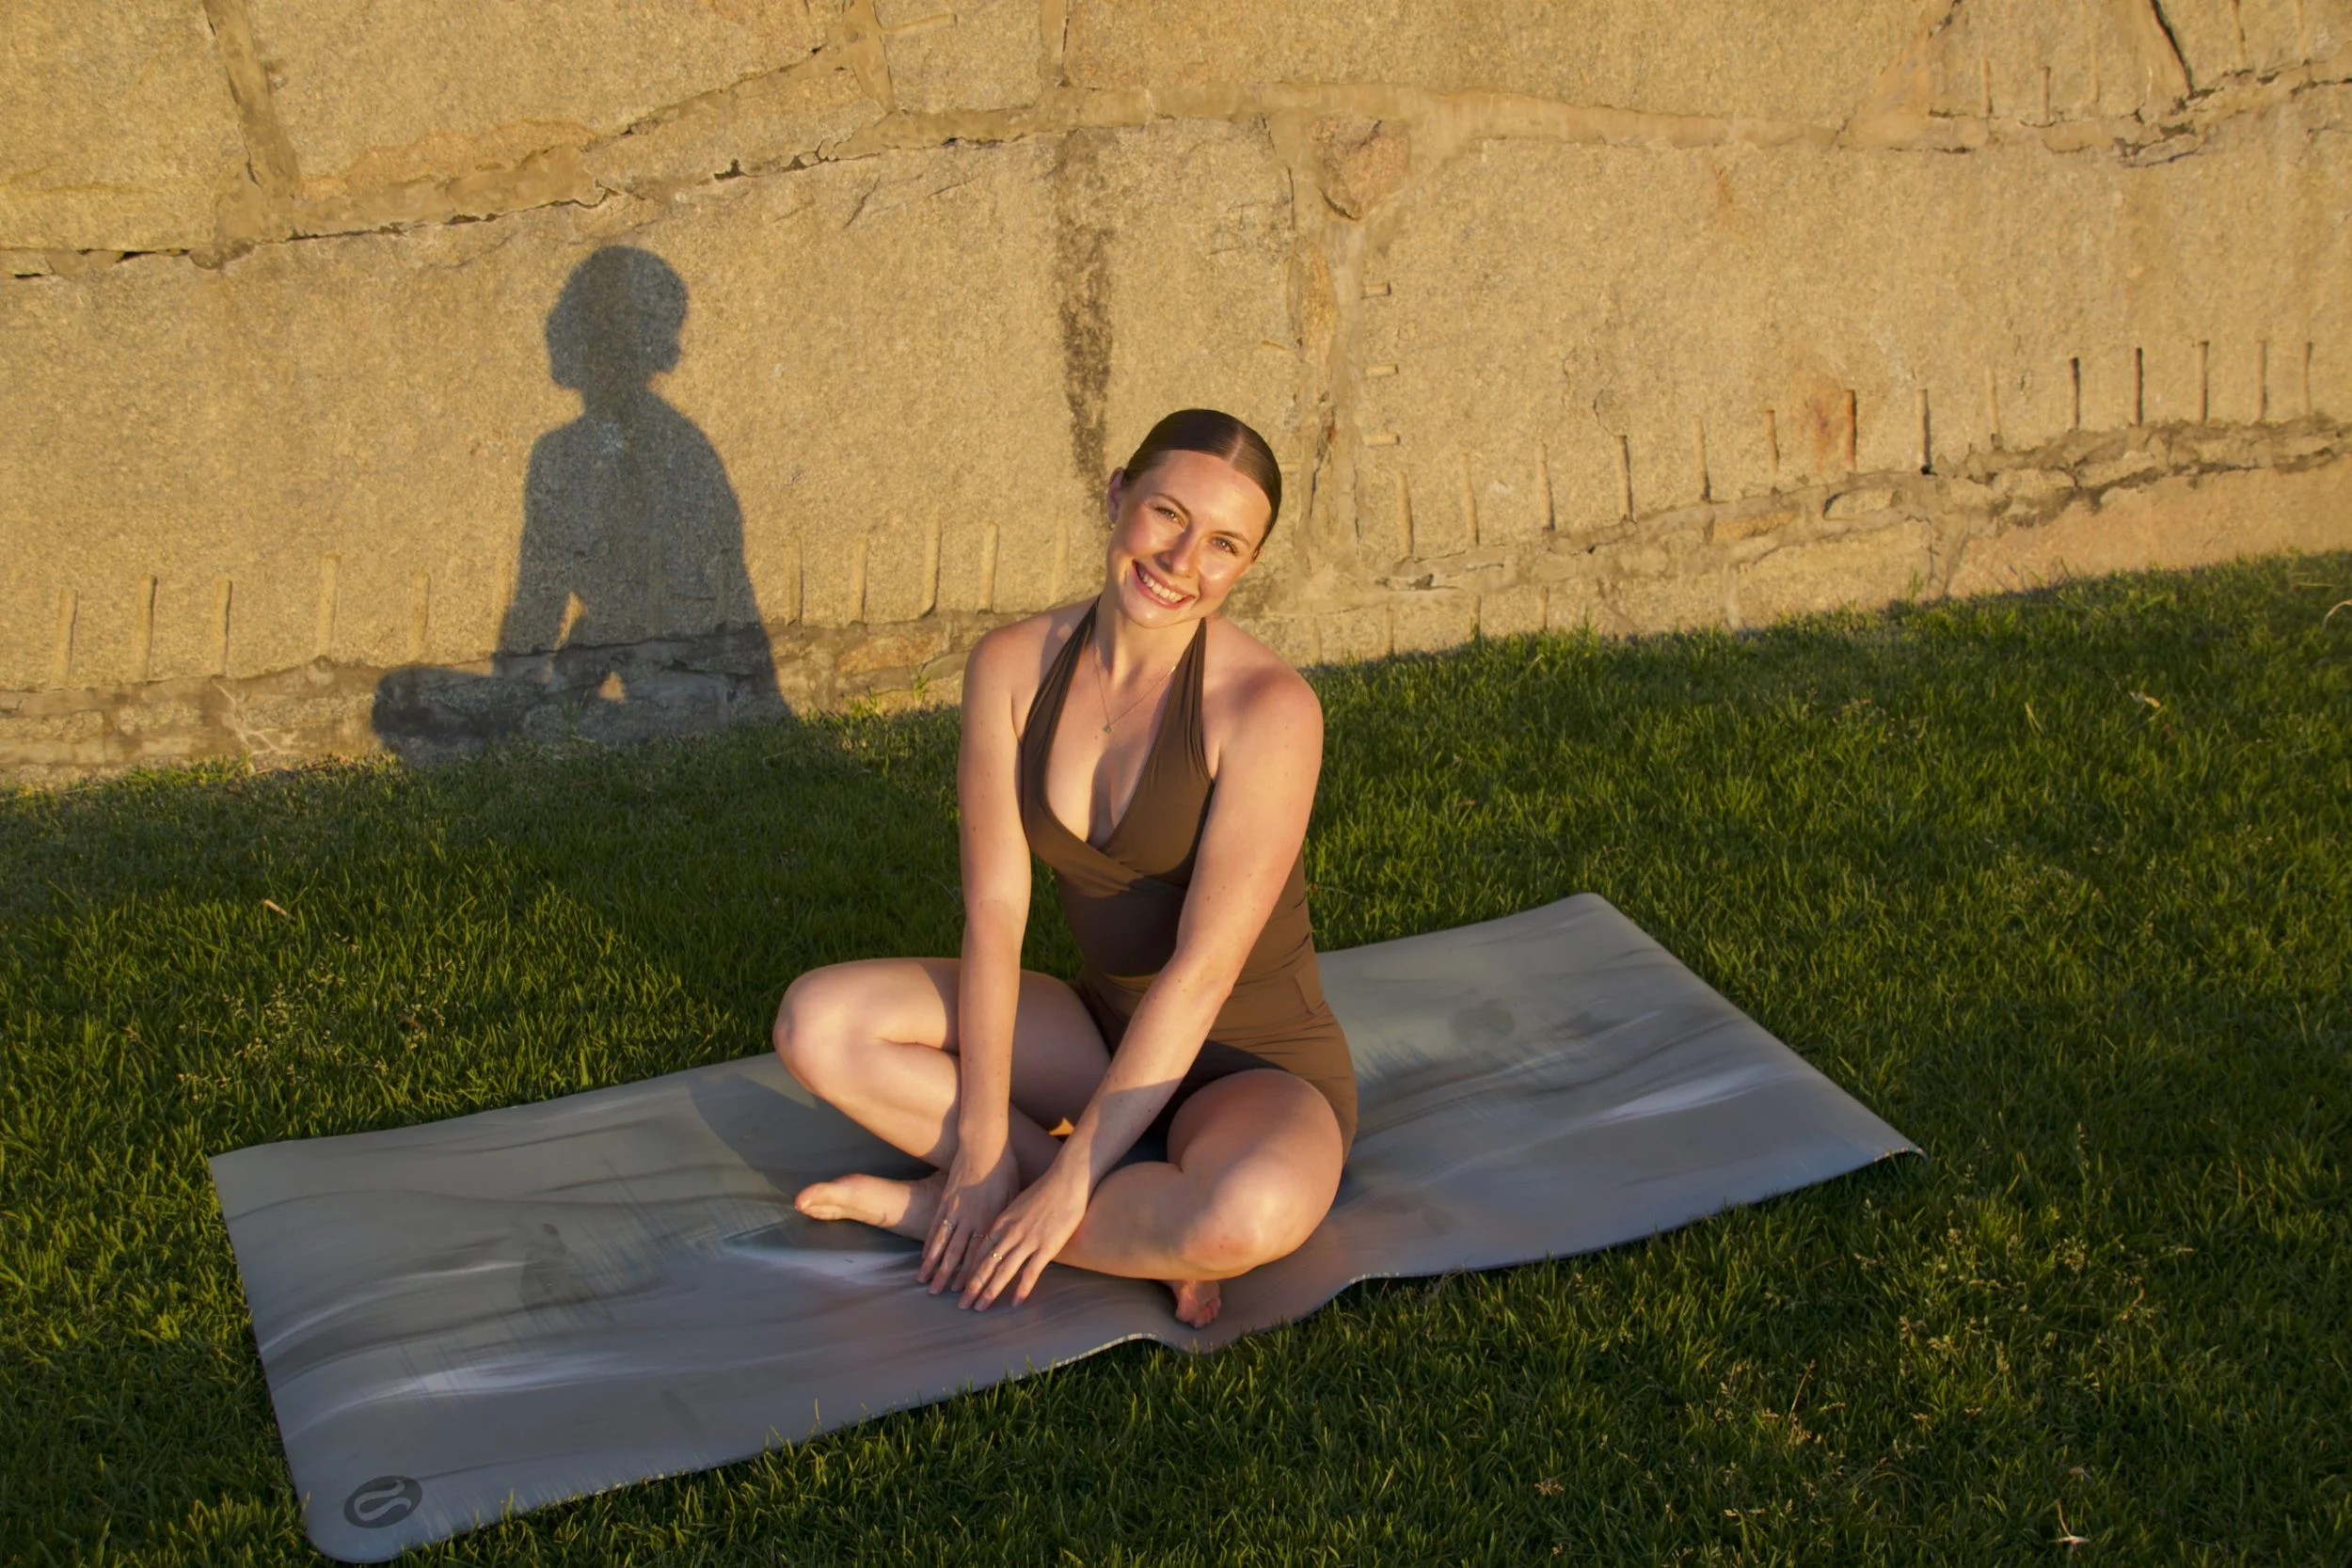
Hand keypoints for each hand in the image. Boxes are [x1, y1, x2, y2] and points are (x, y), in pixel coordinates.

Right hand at [917, 1142, 1018, 1295]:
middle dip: (947, 1277)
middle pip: (955, 1254)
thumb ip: (1005, 1221)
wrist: (984, 1144)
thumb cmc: (1004, 1169)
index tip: (966, 1292)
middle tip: (938, 1296)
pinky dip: (929, 1244)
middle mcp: (969, 1218)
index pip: (979, 1254)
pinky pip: (935, 1226)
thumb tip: (1006, 1243)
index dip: (971, 1275)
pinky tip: (924, 1257)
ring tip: (924, 1282)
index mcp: (989, 1219)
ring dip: (932, 1265)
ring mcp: (954, 1210)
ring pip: (941, 1243)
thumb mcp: (1012, 1196)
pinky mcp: (945, 1200)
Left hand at [961, 1163, 1088, 1310]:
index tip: (959, 1285)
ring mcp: (1028, 1240)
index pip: (978, 1251)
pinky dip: (1021, 1289)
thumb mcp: (1018, 1202)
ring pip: (1003, 1271)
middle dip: (971, 1286)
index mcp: (1001, 1221)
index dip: (967, 1270)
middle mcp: (1010, 1232)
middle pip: (985, 1264)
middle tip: (961, 1304)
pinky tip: (1015, 1303)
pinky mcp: (1047, 1246)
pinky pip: (1031, 1272)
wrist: (1068, 1179)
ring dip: (989, 1292)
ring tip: (979, 1308)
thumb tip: (999, 1234)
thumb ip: (1007, 1220)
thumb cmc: (1046, 1189)